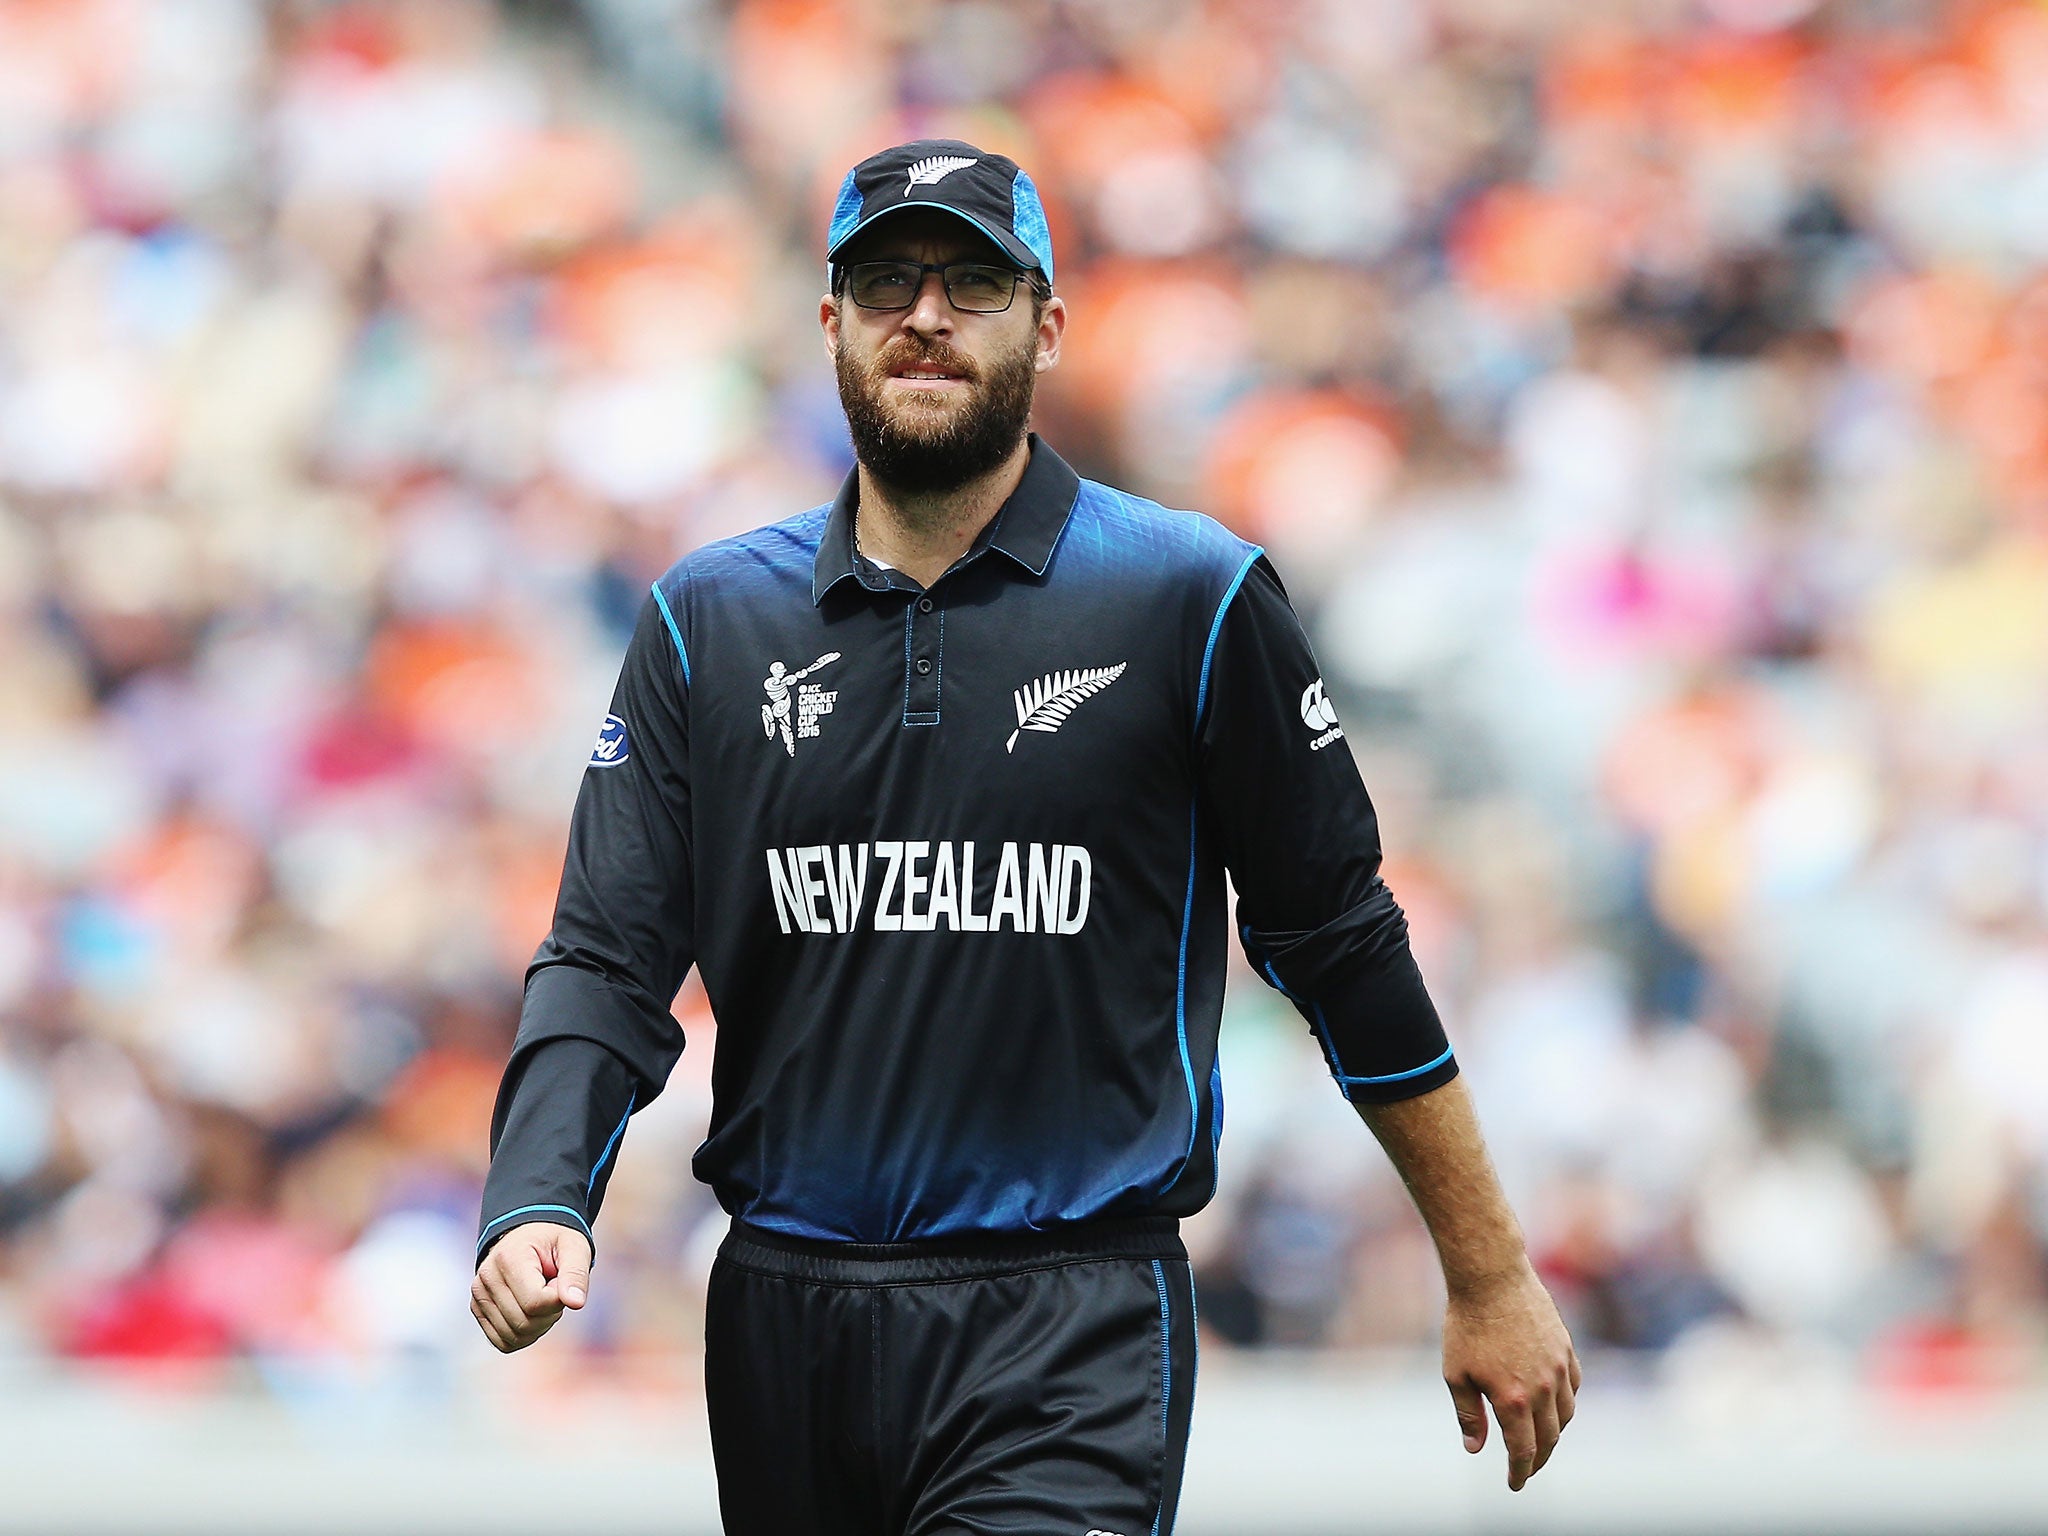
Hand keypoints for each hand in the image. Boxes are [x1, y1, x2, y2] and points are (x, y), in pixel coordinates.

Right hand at [471, 1221, 592, 1352]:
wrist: (530, 1237)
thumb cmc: (555, 1242)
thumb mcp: (574, 1247)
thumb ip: (576, 1274)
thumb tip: (576, 1303)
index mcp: (509, 1257)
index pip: (535, 1302)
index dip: (557, 1300)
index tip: (561, 1281)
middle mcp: (487, 1277)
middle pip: (524, 1322)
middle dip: (550, 1313)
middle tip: (553, 1289)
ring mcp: (479, 1295)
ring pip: (514, 1336)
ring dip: (539, 1325)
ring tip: (542, 1297)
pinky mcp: (478, 1310)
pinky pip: (503, 1342)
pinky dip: (524, 1336)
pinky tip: (532, 1313)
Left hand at [1442, 1259, 1578, 1490]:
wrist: (1491, 1277)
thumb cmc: (1466, 1324)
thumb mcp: (1456, 1373)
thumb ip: (1469, 1415)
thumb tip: (1476, 1448)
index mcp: (1513, 1400)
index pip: (1523, 1451)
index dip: (1520, 1473)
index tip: (1514, 1485)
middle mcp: (1542, 1388)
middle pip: (1549, 1439)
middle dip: (1538, 1460)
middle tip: (1526, 1469)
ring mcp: (1559, 1367)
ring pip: (1566, 1414)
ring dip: (1554, 1434)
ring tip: (1540, 1440)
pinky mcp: (1566, 1348)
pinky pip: (1573, 1386)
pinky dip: (1566, 1403)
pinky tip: (1553, 1406)